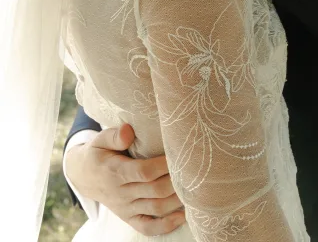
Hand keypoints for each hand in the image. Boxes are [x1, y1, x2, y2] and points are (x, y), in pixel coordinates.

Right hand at [65, 124, 185, 235]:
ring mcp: (125, 208)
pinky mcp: (128, 218)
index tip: (179, 155)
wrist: (83, 176)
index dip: (163, 165)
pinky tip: (182, 216)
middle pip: (154, 190)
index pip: (143, 172)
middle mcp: (121, 193)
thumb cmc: (98, 153)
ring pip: (155, 208)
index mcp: (115, 172)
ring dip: (176, 201)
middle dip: (176, 181)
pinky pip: (147, 227)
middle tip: (194, 170)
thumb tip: (129, 131)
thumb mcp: (100, 139)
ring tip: (194, 188)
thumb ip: (114, 135)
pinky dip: (166, 225)